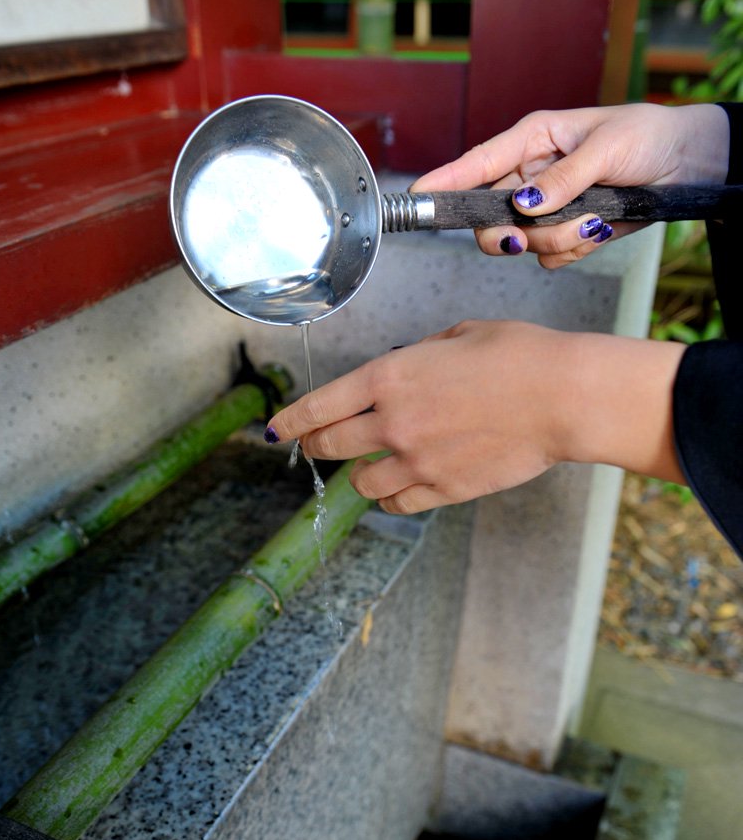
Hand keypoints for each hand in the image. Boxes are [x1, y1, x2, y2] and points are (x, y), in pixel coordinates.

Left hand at [265, 320, 686, 514]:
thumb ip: (418, 357)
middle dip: (318, 446)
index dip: (292, 420)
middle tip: (318, 446)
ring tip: (370, 467)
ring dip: (359, 475)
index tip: (277, 429)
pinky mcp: (445, 490)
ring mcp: (417, 462)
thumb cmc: (517, 355)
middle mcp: (393, 424)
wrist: (562, 397)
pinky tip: (400, 488)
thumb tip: (405, 371)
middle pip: (331, 447)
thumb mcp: (457, 335)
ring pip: (362, 483)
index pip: (320, 406)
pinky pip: (399, 504)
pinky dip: (393, 498)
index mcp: (389, 378)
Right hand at [412, 103, 729, 268]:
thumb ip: (563, 178)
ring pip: (523, 243)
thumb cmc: (646, 137)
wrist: (686, 166)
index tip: (417, 198)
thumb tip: (524, 205)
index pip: (477, 164)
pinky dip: (574, 250)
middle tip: (520, 239)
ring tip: (594, 221)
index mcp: (532, 141)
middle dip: (505, 234)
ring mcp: (546, 209)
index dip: (444, 182)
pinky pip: (551, 257)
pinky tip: (598, 231)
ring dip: (557, 240)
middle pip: (488, 219)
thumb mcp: (607, 147)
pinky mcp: (565, 234)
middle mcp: (530, 178)